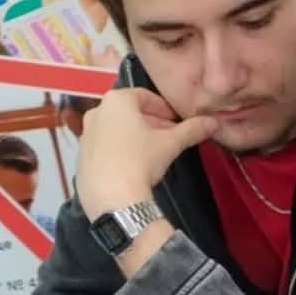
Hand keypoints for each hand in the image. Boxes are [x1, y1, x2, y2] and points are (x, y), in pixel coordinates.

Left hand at [77, 89, 217, 216]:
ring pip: (115, 129)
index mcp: (116, 101)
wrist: (112, 198)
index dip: (164, 108)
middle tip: (168, 137)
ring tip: (152, 153)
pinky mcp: (81, 156)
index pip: (145, 96)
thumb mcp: (171, 144)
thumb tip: (214, 122)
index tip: (176, 121)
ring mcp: (85, 134)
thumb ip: (192, 130)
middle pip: (129, 112)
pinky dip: (118, 150)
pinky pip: (104, 146)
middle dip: (150, 122)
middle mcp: (96, 112)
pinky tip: (132, 167)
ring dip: (134, 136)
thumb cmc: (141, 161)